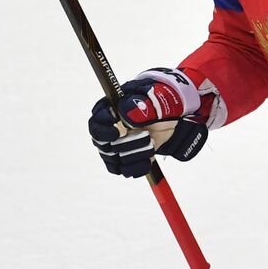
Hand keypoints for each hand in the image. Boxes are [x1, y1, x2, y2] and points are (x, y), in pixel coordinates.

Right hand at [88, 68, 212, 178]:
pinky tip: (147, 162)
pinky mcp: (123, 158)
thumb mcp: (153, 98)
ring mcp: (114, 145)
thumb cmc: (158, 102)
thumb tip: (124, 112)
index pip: (96, 123)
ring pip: (113, 159)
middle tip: (146, 137)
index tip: (117, 133)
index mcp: (109, 108)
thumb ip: (140, 103)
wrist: (171, 116)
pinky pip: (122, 169)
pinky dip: (135, 167)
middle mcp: (107, 128)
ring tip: (151, 146)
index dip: (104, 131)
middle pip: (103, 144)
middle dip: (127, 143)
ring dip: (134, 155)